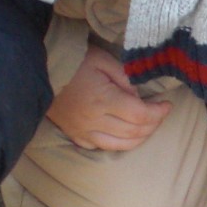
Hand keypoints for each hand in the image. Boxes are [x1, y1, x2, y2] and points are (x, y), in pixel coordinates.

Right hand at [48, 44, 170, 150]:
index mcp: (103, 99)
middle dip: (154, 124)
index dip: (158, 112)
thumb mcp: (103, 60)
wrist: (40, 69)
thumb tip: (140, 95)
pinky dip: (119, 144)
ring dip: (140, 138)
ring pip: (121, 145)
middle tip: (160, 113)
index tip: (167, 105)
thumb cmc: (74, 61)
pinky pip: (102, 147)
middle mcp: (94, 120)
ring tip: (149, 125)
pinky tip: (126, 134)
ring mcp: (83, 131)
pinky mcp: (75, 135)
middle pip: (134, 132)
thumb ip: (125, 77)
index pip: (140, 115)